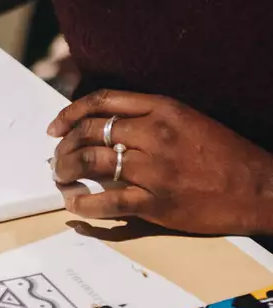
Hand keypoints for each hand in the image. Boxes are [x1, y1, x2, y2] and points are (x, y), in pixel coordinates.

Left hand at [47, 90, 272, 235]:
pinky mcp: (157, 202)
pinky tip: (75, 206)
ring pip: (90, 162)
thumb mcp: (187, 119)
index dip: (70, 113)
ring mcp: (154, 168)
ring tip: (61, 179)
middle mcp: (154, 133)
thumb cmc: (225, 155)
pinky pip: (107, 201)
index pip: (102, 101)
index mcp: (162, 108)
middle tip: (56, 159)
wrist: (261, 189)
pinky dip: (83, 204)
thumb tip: (103, 125)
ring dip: (66, 171)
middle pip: (89, 132)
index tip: (55, 127)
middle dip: (64, 146)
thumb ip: (148, 117)